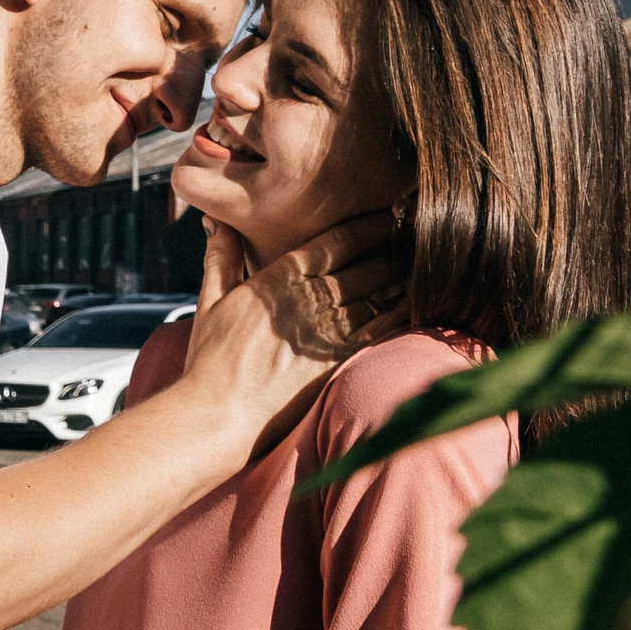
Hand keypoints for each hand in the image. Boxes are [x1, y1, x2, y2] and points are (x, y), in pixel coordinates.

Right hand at [178, 211, 406, 459]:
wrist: (218, 414)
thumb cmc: (209, 362)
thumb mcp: (208, 303)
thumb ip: (220, 259)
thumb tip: (218, 222)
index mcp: (277, 280)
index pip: (333, 243)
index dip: (365, 226)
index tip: (386, 216)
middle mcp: (308, 301)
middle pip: (364, 265)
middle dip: (392, 247)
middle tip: (416, 231)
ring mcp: (326, 332)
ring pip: (376, 294)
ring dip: (401, 276)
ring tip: (422, 261)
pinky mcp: (338, 361)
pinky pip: (379, 330)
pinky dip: (400, 313)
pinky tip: (418, 302)